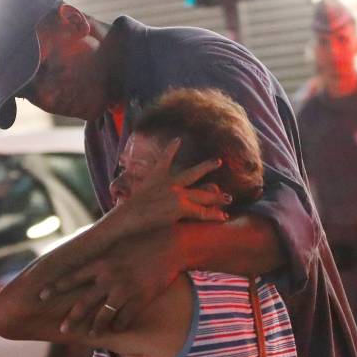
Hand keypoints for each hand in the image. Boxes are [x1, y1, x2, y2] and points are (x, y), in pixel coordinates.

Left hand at [51, 227, 184, 335]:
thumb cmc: (141, 240)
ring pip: (104, 316)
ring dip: (95, 328)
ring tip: (90, 334)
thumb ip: (100, 251)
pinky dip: (119, 326)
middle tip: (62, 329)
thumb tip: (82, 248)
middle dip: (71, 318)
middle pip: (84, 303)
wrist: (170, 244)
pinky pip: (125, 319)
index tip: (41, 295)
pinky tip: (116, 329)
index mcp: (101, 262)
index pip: (72, 277)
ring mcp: (125, 290)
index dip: (55, 287)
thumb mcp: (116, 243)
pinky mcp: (140, 299)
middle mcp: (109, 277)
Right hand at [111, 138, 230, 234]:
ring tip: (229, 198)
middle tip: (218, 161)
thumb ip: (142, 191)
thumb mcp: (132, 193)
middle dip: (207, 166)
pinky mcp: (180, 207)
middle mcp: (170, 183)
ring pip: (203, 194)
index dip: (171, 149)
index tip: (177, 139)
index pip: (165, 159)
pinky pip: (201, 212)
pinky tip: (223, 216)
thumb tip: (130, 193)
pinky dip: (213, 215)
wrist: (128, 216)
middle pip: (193, 173)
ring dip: (217, 197)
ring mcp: (177, 194)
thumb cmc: (127, 210)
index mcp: (156, 177)